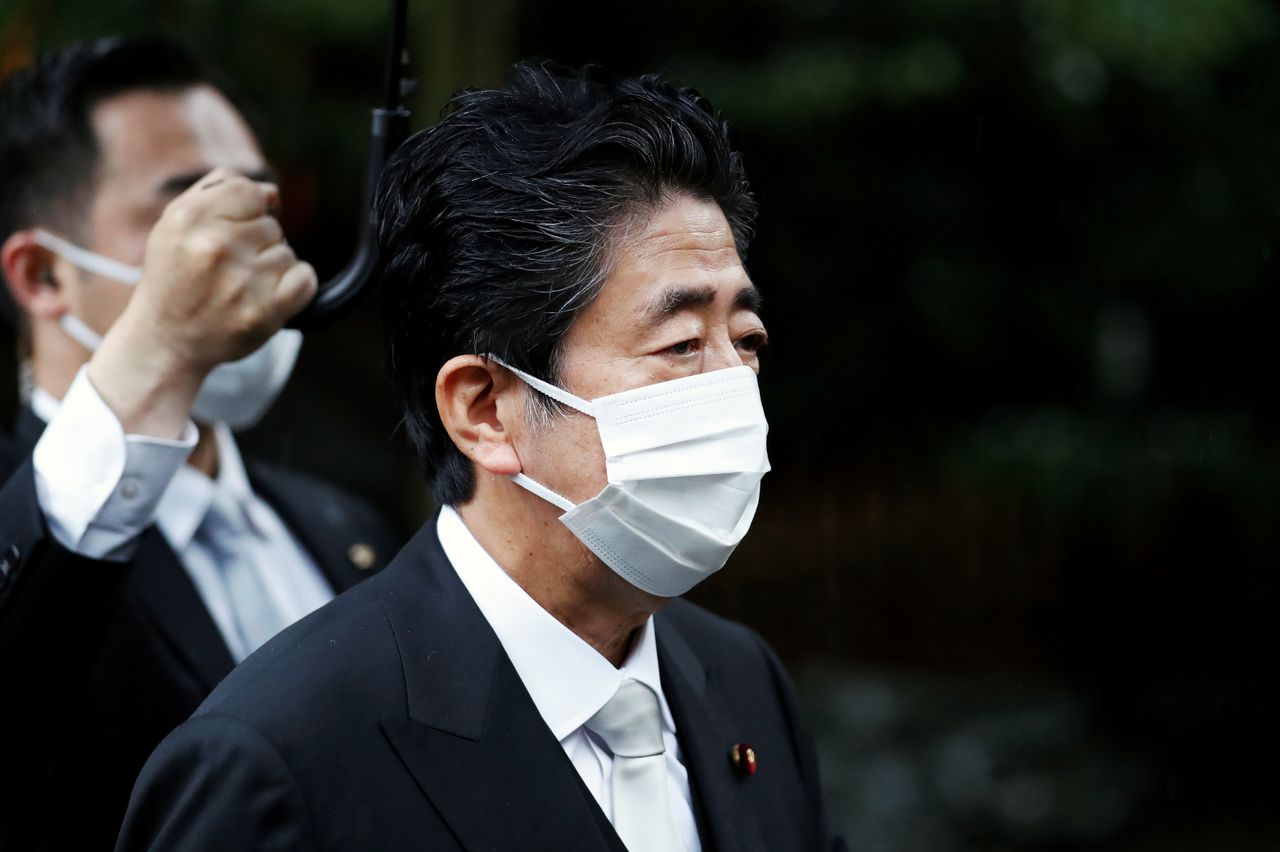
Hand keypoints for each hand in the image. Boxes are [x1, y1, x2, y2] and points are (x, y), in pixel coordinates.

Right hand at [88, 168, 316, 436]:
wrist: (166, 340)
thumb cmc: (176, 277)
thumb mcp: (175, 224)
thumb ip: (219, 192)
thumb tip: (271, 192)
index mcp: (189, 218)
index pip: (251, 191)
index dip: (248, 211)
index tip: (232, 232)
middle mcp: (216, 246)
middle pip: (272, 225)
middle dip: (257, 244)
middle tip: (228, 269)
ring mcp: (242, 279)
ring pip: (287, 253)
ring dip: (271, 269)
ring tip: (241, 287)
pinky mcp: (266, 310)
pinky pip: (306, 278)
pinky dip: (295, 286)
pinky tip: (268, 296)